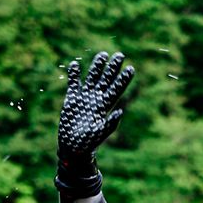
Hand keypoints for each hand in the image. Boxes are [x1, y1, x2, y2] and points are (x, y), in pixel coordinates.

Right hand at [57, 51, 134, 172]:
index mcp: (105, 107)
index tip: (131, 69)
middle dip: (112, 68)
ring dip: (97, 67)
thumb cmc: (88, 143)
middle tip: (120, 55)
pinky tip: (75, 65)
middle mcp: (96, 100)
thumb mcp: (100, 134)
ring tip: (103, 54)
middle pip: (106, 80)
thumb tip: (120, 111)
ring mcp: (84, 98)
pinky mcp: (72, 99)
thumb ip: (110, 123)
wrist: (73, 147)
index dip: (123, 79)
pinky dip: (74, 75)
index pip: (116, 90)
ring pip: (92, 78)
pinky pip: (74, 84)